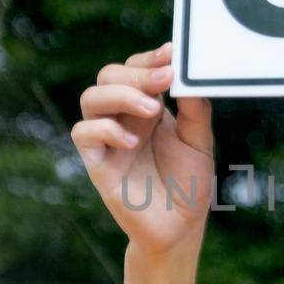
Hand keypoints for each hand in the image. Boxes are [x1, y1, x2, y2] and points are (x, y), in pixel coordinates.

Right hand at [72, 42, 215, 254]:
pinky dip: (105, 130)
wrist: (180, 229)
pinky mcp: (98, 164)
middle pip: (109, 76)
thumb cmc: (189, 185)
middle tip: (165, 79)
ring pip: (91, 98)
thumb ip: (195, 109)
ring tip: (153, 109)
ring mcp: (108, 140)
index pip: (135, 69)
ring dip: (120, 95)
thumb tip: (188, 75)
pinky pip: (83, 134)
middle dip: (136, 73)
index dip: (149, 58)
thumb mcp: (199, 141)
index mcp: (147, 108)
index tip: (172, 53)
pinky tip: (133, 140)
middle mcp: (123, 118)